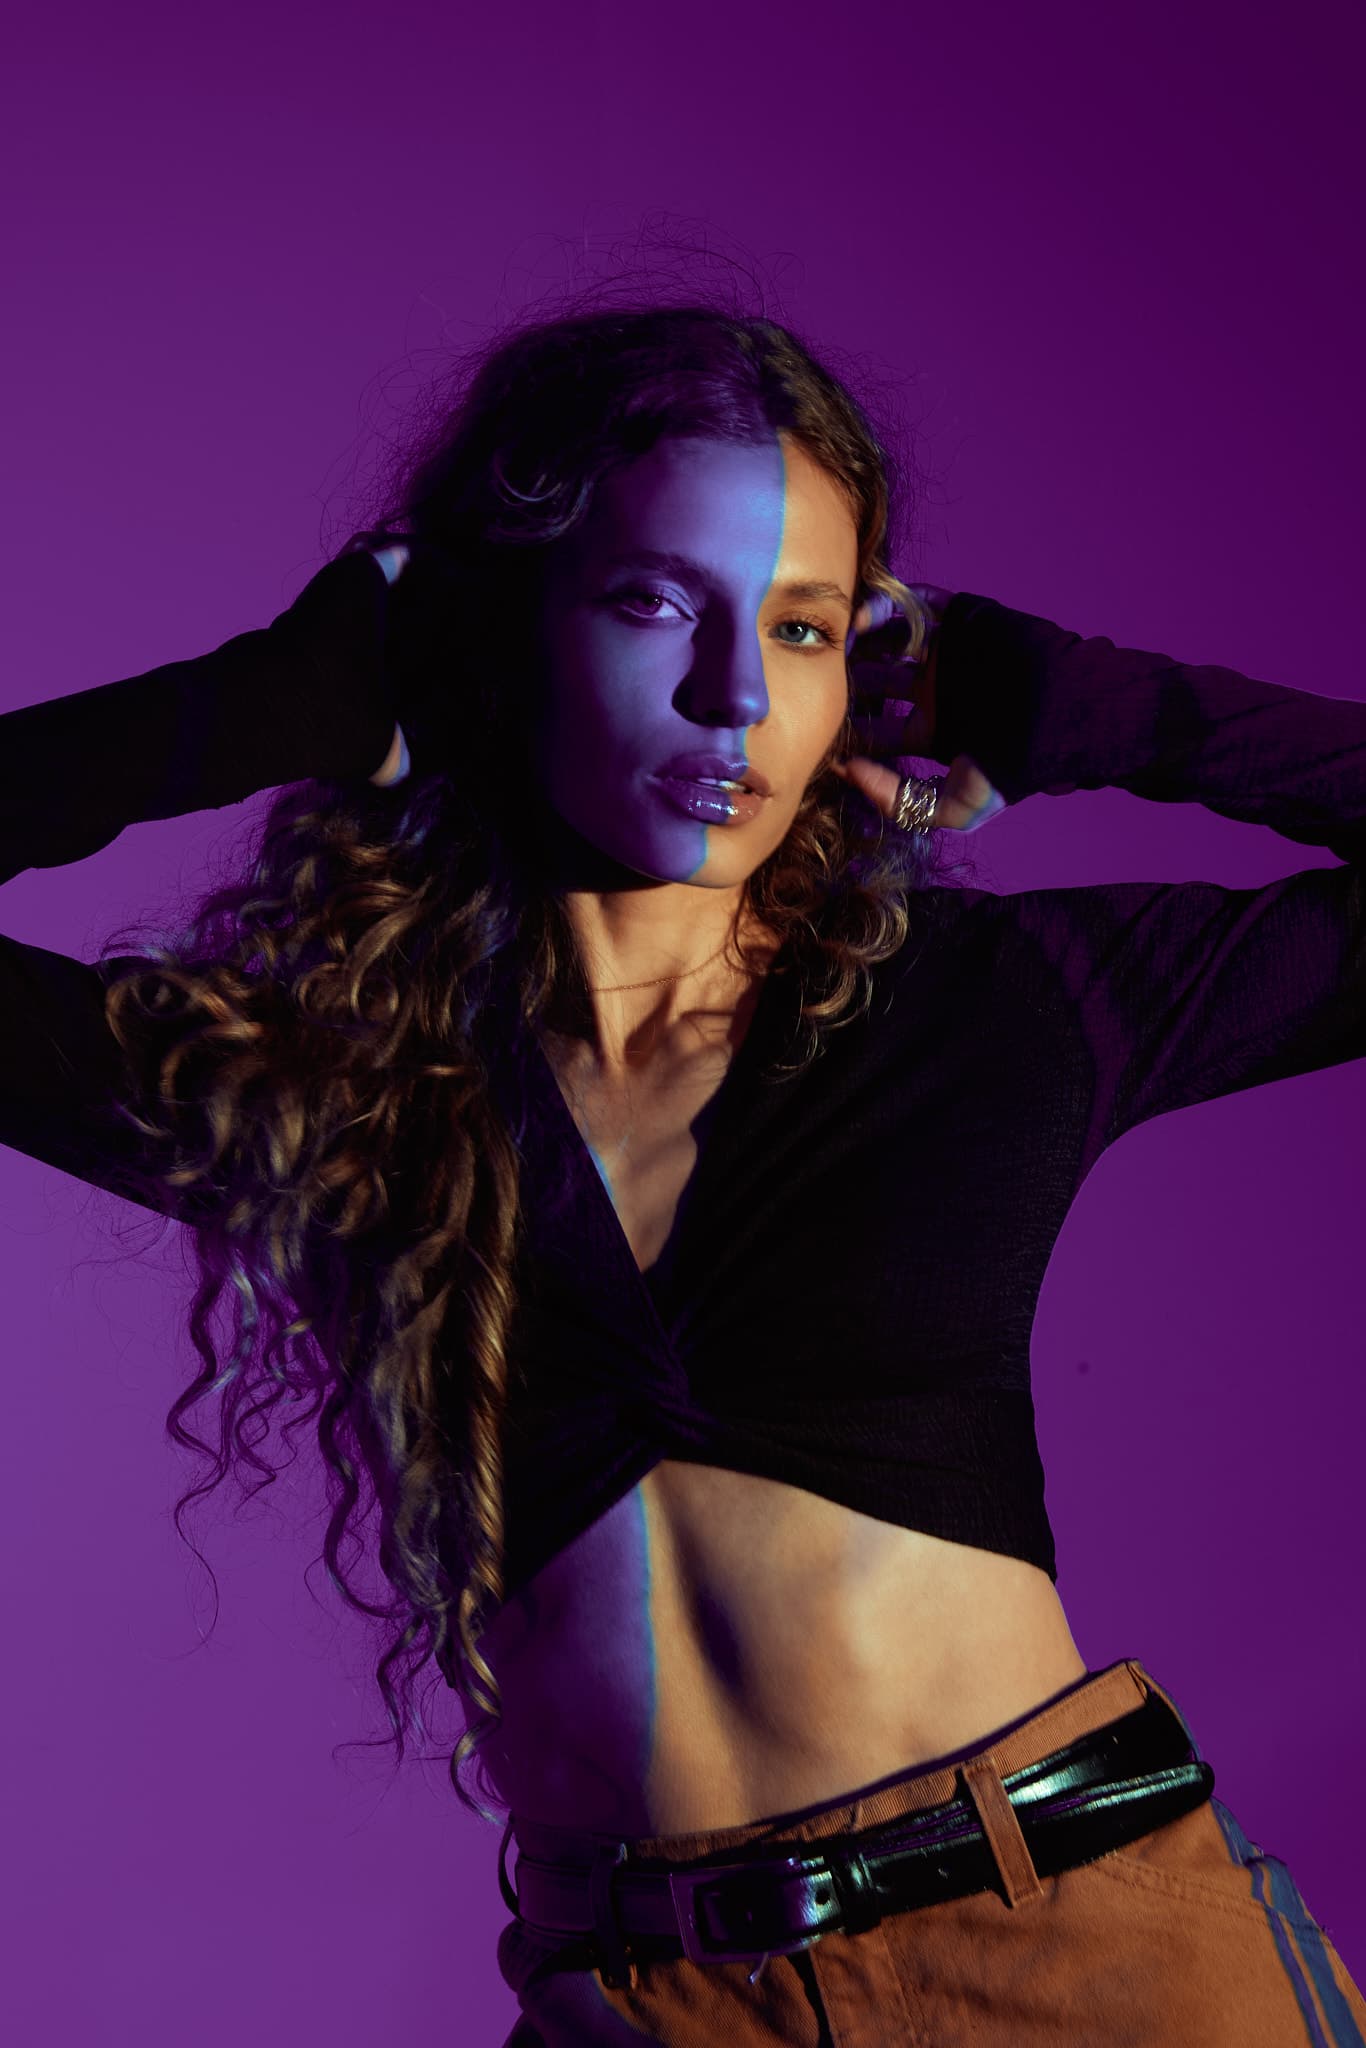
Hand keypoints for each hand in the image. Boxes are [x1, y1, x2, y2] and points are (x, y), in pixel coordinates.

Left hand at [835, 583, 1005, 832]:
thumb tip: (849, 773)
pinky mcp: (960, 620)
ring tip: (835, 649)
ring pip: (890, 641)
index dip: (850, 734)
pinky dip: (887, 605)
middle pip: (877, 682)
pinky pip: (916, 603)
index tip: (822, 733)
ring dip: (861, 644)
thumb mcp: (956, 807)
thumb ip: (901, 802)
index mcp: (935, 730)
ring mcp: (947, 653)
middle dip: (848, 683)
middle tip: (821, 683)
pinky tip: (862, 620)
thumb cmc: (1017, 765)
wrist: (1065, 717)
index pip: (880, 731)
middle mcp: (936, 691)